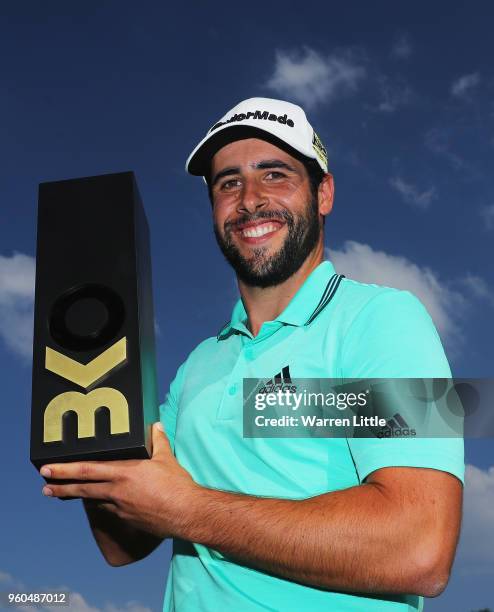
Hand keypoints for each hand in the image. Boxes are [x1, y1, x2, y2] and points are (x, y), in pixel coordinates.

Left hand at [40, 422, 198, 537]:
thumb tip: (156, 425)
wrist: (186, 513)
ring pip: (93, 500)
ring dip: (78, 496)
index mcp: (124, 473)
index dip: (64, 469)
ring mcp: (120, 508)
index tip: (47, 469)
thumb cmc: (177, 485)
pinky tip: (100, 502)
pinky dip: (101, 504)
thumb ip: (158, 440)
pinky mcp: (128, 520)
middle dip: (61, 486)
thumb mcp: (166, 458)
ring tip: (63, 495)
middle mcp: (117, 491)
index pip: (87, 469)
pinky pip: (109, 510)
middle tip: (44, 487)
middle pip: (82, 488)